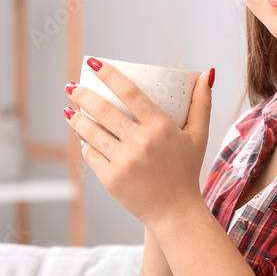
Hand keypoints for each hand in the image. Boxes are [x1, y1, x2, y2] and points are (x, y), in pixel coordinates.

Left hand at [63, 58, 214, 228]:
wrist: (175, 212)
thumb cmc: (186, 170)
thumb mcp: (199, 136)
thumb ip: (202, 103)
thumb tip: (206, 74)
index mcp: (161, 127)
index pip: (131, 93)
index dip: (110, 75)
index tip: (94, 63)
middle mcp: (141, 143)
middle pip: (104, 110)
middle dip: (83, 95)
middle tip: (73, 87)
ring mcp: (124, 162)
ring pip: (91, 132)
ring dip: (76, 119)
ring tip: (69, 110)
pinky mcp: (111, 179)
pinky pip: (91, 155)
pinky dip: (85, 144)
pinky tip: (81, 137)